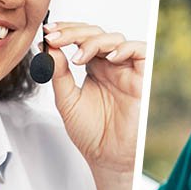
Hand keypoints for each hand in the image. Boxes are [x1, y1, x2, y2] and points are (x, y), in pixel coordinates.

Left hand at [42, 22, 144, 172]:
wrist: (108, 158)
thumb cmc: (91, 133)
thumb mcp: (67, 100)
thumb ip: (58, 74)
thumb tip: (49, 48)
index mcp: (93, 67)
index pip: (80, 38)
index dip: (65, 32)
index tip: (47, 33)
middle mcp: (110, 65)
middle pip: (95, 33)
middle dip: (73, 32)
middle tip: (55, 38)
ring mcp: (126, 69)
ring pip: (114, 38)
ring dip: (93, 42)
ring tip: (77, 58)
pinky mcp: (143, 77)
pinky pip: (140, 51)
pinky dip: (124, 49)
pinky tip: (108, 57)